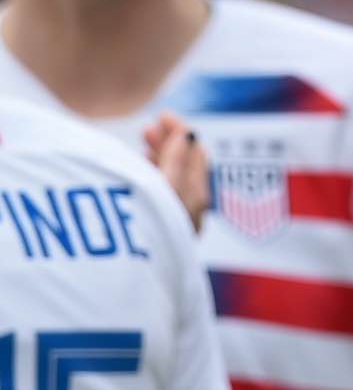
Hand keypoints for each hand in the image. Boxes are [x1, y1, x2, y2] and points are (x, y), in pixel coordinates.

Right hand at [144, 111, 208, 232]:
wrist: (119, 275)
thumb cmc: (144, 226)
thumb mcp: (162, 186)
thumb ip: (176, 158)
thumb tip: (190, 134)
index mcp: (195, 203)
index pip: (197, 158)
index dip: (182, 133)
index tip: (163, 115)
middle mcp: (187, 215)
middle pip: (185, 170)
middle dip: (170, 144)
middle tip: (149, 127)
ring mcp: (170, 225)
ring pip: (171, 183)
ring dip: (159, 159)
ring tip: (142, 145)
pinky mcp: (152, 234)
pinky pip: (158, 197)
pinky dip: (150, 178)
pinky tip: (137, 172)